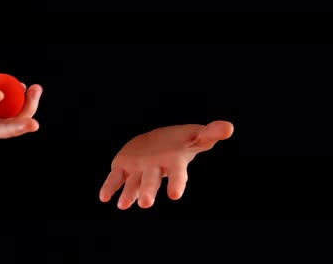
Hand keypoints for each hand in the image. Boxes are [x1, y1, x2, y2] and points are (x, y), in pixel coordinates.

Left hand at [99, 121, 233, 209]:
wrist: (159, 142)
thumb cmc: (181, 141)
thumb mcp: (197, 134)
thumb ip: (211, 133)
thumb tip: (228, 127)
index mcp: (174, 163)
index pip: (178, 175)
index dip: (177, 184)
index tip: (175, 195)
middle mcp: (156, 170)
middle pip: (152, 181)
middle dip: (148, 192)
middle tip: (145, 205)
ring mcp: (139, 169)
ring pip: (133, 183)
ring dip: (129, 194)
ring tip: (123, 206)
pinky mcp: (124, 166)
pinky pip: (116, 178)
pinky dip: (110, 187)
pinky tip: (104, 197)